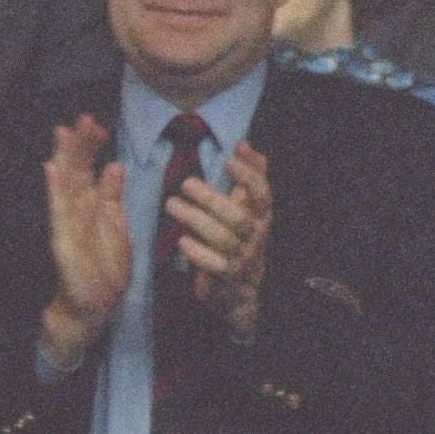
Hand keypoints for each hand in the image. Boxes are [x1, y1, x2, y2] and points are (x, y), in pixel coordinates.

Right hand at [38, 116, 131, 368]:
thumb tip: (114, 165)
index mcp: (91, 206)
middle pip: (76, 171)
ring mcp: (67, 224)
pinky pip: (59, 212)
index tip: (98, 125)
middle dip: (79, 145)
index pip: (89, 169)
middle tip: (83, 118)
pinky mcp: (62, 241)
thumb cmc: (104, 271)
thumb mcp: (117, 229)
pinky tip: (52, 169)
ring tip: (63, 132)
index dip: (92, 147)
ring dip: (65, 158)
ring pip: (65, 184)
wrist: (93, 308)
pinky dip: (55, 190)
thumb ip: (113, 198)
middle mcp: (76, 210)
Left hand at [165, 141, 272, 336]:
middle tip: (185, 183)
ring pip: (223, 239)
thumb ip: (249, 176)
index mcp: (262, 216)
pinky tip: (182, 241)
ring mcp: (244, 259)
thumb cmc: (242, 238)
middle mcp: (256, 237)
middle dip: (212, 199)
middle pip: (237, 217)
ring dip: (197, 220)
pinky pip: (215, 266)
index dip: (249, 176)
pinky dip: (199, 254)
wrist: (243, 290)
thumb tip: (244, 143)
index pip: (263, 193)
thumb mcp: (249, 208)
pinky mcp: (228, 278)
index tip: (230, 158)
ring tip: (172, 204)